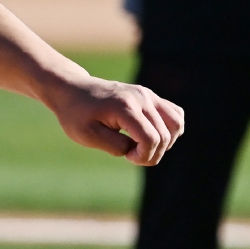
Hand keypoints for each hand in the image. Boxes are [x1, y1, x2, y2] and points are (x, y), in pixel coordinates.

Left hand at [47, 77, 183, 165]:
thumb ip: (115, 146)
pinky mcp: (150, 95)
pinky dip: (170, 130)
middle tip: (130, 155)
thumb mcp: (87, 136)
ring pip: (176, 123)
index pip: (150, 139)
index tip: (126, 157)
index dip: (143, 156)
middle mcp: (141, 98)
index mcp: (124, 107)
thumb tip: (136, 149)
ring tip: (143, 146)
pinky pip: (174, 114)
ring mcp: (148, 94)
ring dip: (165, 143)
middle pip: (164, 135)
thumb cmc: (76, 115)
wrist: (73, 90)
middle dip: (152, 154)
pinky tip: (152, 136)